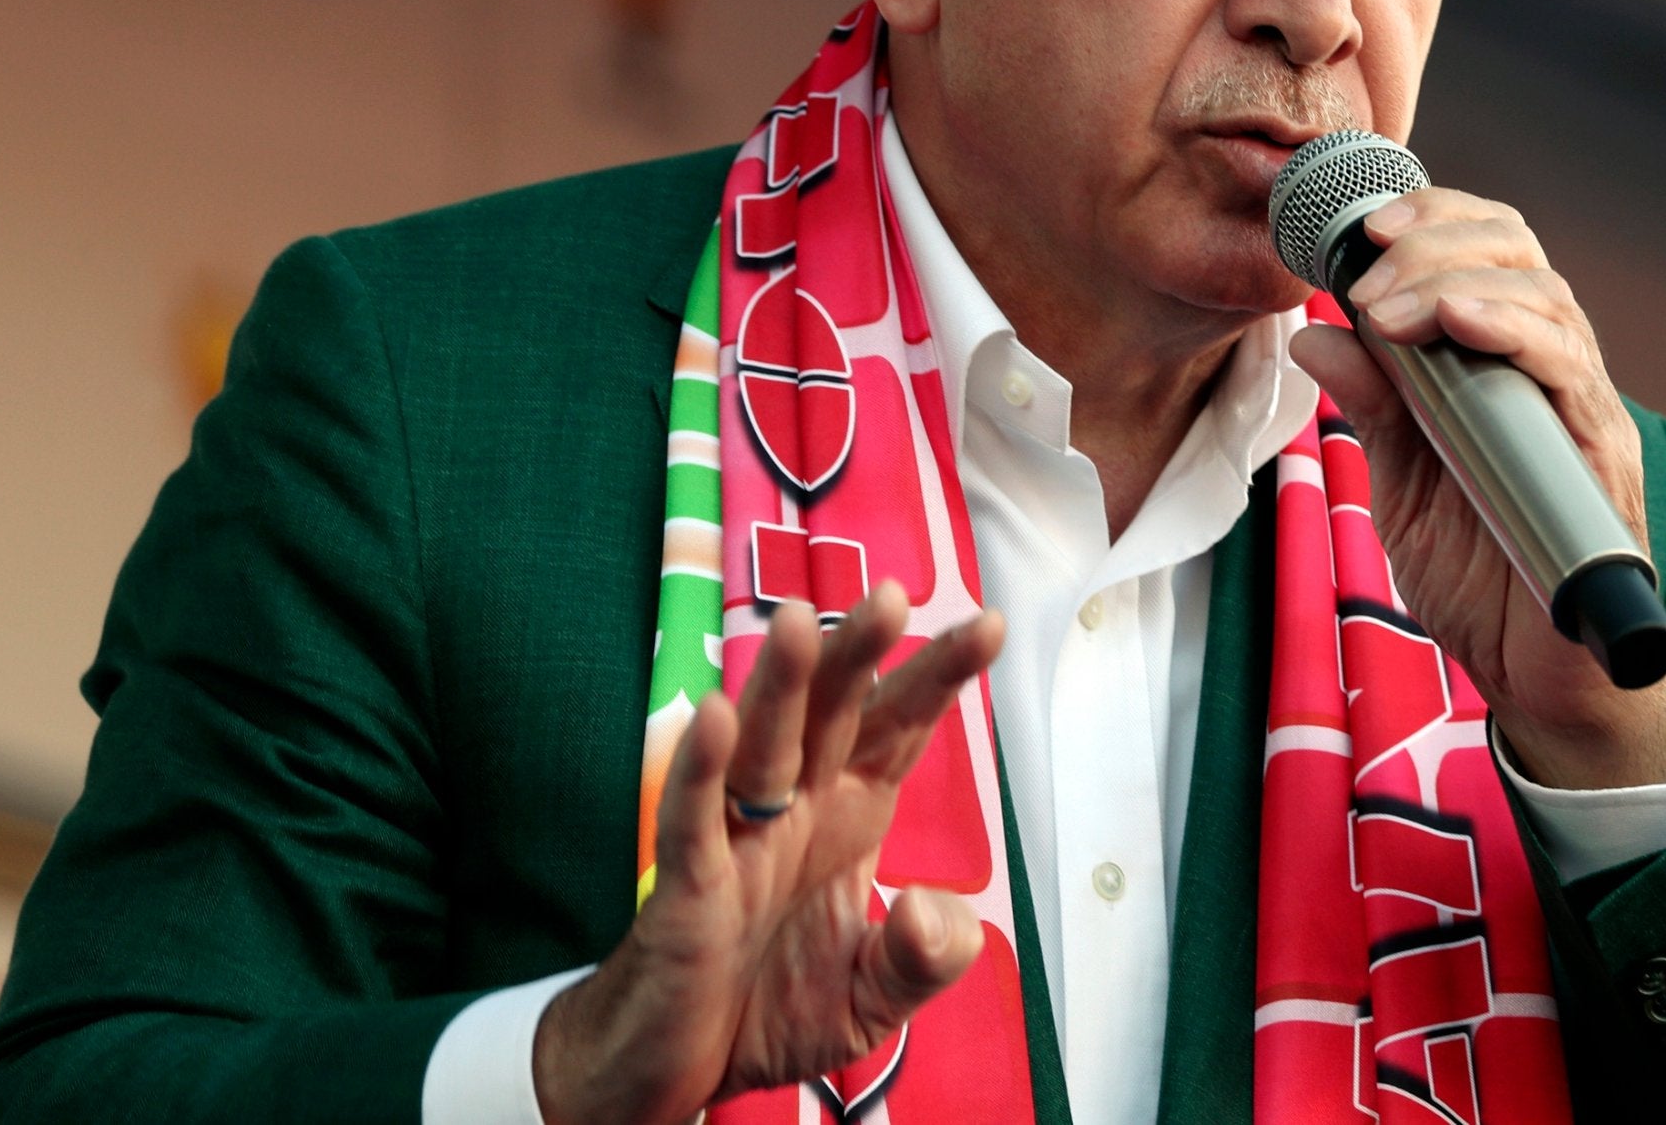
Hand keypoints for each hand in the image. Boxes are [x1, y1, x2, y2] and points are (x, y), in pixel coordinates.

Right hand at [533, 584, 1005, 1124]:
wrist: (677, 1070)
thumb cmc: (771, 1009)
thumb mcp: (873, 1001)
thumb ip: (918, 961)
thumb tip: (933, 912)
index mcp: (850, 813)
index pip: (900, 728)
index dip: (938, 677)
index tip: (988, 625)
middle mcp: (797, 808)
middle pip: (834, 714)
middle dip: (861, 655)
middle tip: (889, 595)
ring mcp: (739, 839)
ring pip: (763, 746)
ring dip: (780, 686)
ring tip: (799, 622)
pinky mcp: (686, 886)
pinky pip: (692, 818)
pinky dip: (700, 768)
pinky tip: (713, 716)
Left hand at [1286, 188, 1665, 791]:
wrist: (1535, 678)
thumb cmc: (1482, 577)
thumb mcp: (1401, 485)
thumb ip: (1372, 408)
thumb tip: (1312, 334)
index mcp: (1502, 366)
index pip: (1486, 252)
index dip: (1431, 220)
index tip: (1358, 228)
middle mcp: (1550, 372)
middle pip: (1517, 253)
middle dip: (1434, 239)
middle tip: (1364, 268)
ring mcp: (1580, 411)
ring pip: (1543, 297)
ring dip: (1454, 282)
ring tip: (1386, 304)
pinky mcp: (1598, 457)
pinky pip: (1568, 370)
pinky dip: (1513, 332)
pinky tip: (1461, 322)